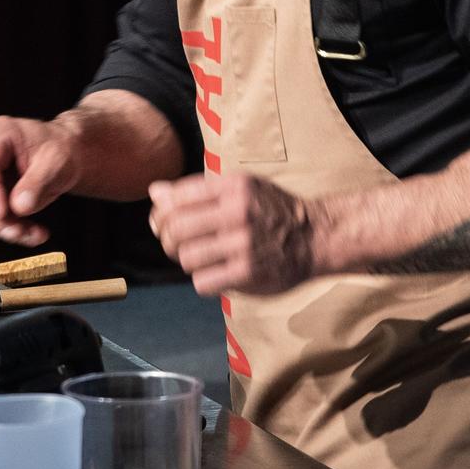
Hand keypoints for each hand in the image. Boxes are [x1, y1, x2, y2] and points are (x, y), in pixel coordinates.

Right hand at [0, 116, 83, 247]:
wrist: (66, 154)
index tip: (1, 213)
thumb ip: (38, 182)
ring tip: (32, 234)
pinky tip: (30, 233)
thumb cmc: (61, 150)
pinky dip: (9, 226)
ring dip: (4, 226)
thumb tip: (19, 207)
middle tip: (19, 232)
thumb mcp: (57, 162)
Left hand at [148, 172, 314, 295]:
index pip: (176, 198)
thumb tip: (154, 192)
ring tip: (201, 259)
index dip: (161, 213)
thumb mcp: (240, 188)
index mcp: (233, 187)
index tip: (163, 222)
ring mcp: (243, 244)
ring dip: (187, 261)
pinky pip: (203, 282)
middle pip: (176, 229)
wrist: (314, 237)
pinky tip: (216, 273)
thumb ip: (198, 190)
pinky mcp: (248, 274)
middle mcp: (238, 212)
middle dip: (167, 240)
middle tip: (175, 245)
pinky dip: (203, 280)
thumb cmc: (271, 211)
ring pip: (187, 257)